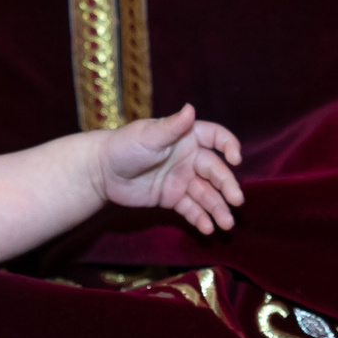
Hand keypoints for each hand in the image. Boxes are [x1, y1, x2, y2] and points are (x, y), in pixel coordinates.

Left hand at [100, 104, 244, 233]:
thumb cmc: (124, 146)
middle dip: (227, 186)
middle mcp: (189, 158)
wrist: (100, 172)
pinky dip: (200, 218)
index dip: (229, 146)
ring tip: (227, 224)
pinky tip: (207, 229)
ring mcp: (182, 179)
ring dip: (218, 208)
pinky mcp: (172, 198)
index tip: (235, 159)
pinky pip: (191, 208)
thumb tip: (190, 108)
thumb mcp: (148, 136)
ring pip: (206, 194)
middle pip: (215, 171)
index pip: (216, 138)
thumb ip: (171, 126)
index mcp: (187, 137)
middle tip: (237, 201)